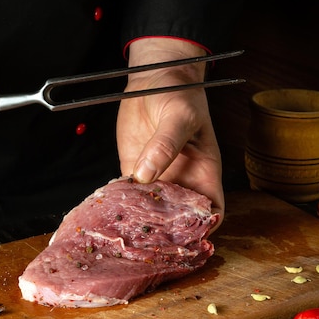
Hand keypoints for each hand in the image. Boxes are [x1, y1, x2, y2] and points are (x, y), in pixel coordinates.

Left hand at [116, 38, 223, 227]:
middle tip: (146, 240)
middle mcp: (181, 180)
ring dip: (139, 220)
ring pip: (150, 209)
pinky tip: (107, 208)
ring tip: (123, 230)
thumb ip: (165, 145)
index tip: (187, 239)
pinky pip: (127, 193)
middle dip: (166, 233)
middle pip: (178, 219)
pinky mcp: (132, 169)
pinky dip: (119, 202)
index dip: (204, 228)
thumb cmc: (179, 94)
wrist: (152, 78)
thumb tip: (146, 175)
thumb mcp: (178, 116)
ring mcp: (156, 177)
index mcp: (204, 172)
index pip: (211, 211)